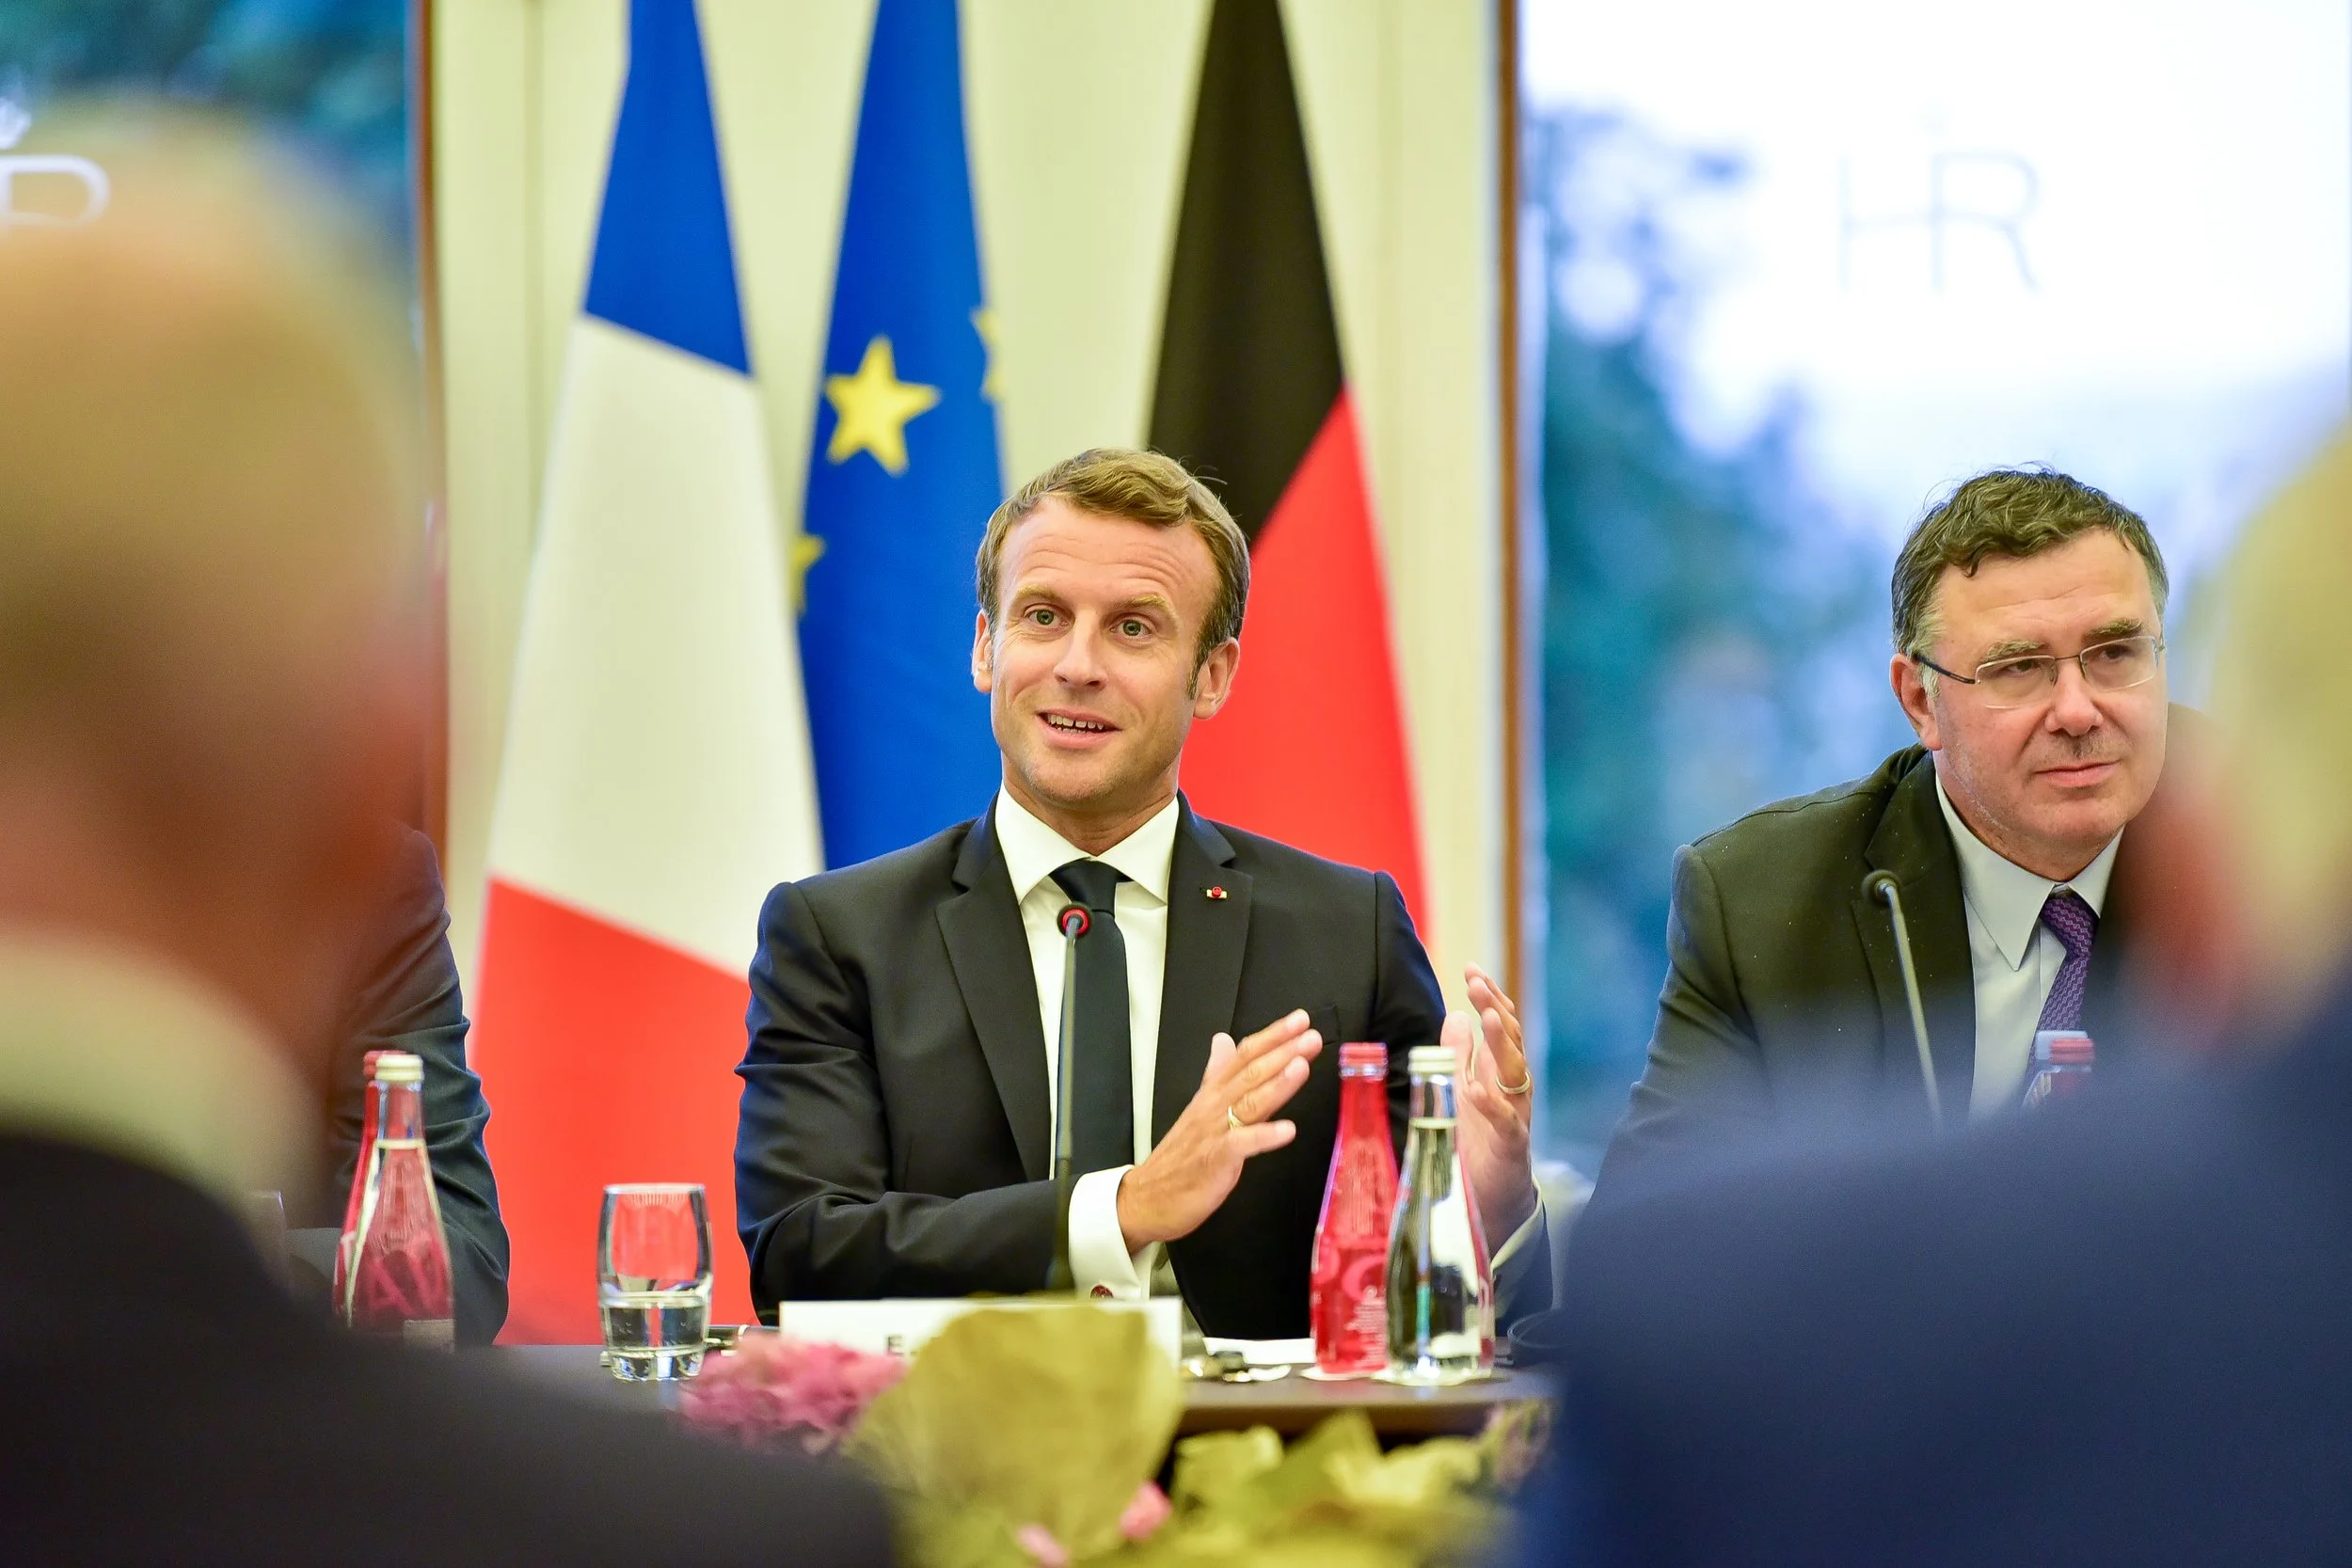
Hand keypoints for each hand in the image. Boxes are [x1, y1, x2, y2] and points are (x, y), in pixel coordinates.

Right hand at [1115, 1010, 1321, 1249]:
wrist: (1147, 1197)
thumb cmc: (1180, 1157)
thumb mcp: (1199, 1107)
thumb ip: (1216, 1073)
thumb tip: (1223, 1039)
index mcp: (1213, 1093)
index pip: (1243, 1055)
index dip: (1272, 1036)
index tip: (1299, 1020)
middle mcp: (1214, 1106)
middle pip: (1250, 1073)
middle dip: (1282, 1052)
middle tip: (1312, 1036)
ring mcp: (1215, 1132)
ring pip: (1249, 1102)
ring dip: (1277, 1083)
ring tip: (1302, 1066)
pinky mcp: (1215, 1160)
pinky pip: (1242, 1145)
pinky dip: (1265, 1136)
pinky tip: (1288, 1130)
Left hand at [1453, 963, 1536, 1241]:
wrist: (1490, 1200)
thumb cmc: (1478, 1143)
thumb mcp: (1462, 1090)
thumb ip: (1459, 1055)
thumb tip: (1455, 1014)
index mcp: (1499, 1073)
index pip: (1501, 1026)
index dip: (1489, 997)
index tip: (1471, 969)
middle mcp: (1512, 1090)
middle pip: (1512, 1042)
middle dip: (1496, 1010)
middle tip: (1476, 984)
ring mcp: (1515, 1116)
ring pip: (1516, 1075)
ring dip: (1503, 1045)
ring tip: (1486, 1019)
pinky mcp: (1510, 1148)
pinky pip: (1506, 1123)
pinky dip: (1492, 1105)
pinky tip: (1475, 1089)